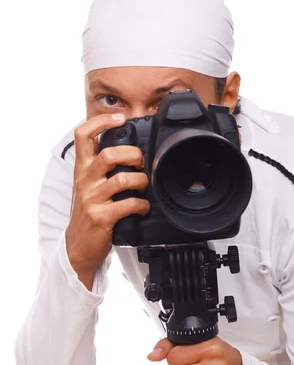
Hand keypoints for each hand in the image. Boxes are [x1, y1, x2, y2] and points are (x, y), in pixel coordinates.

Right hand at [66, 113, 149, 276]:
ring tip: (144, 186)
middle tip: (141, 163)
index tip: (120, 118)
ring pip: (121, 179)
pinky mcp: (101, 217)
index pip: (83, 135)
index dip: (101, 122)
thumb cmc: (89, 212)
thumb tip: (131, 150)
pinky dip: (142, 205)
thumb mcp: (89, 186)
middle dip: (133, 154)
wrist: (78, 246)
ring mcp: (92, 199)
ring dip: (141, 181)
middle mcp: (85, 180)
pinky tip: (143, 207)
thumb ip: (103, 168)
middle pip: (108, 154)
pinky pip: (128, 205)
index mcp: (82, 169)